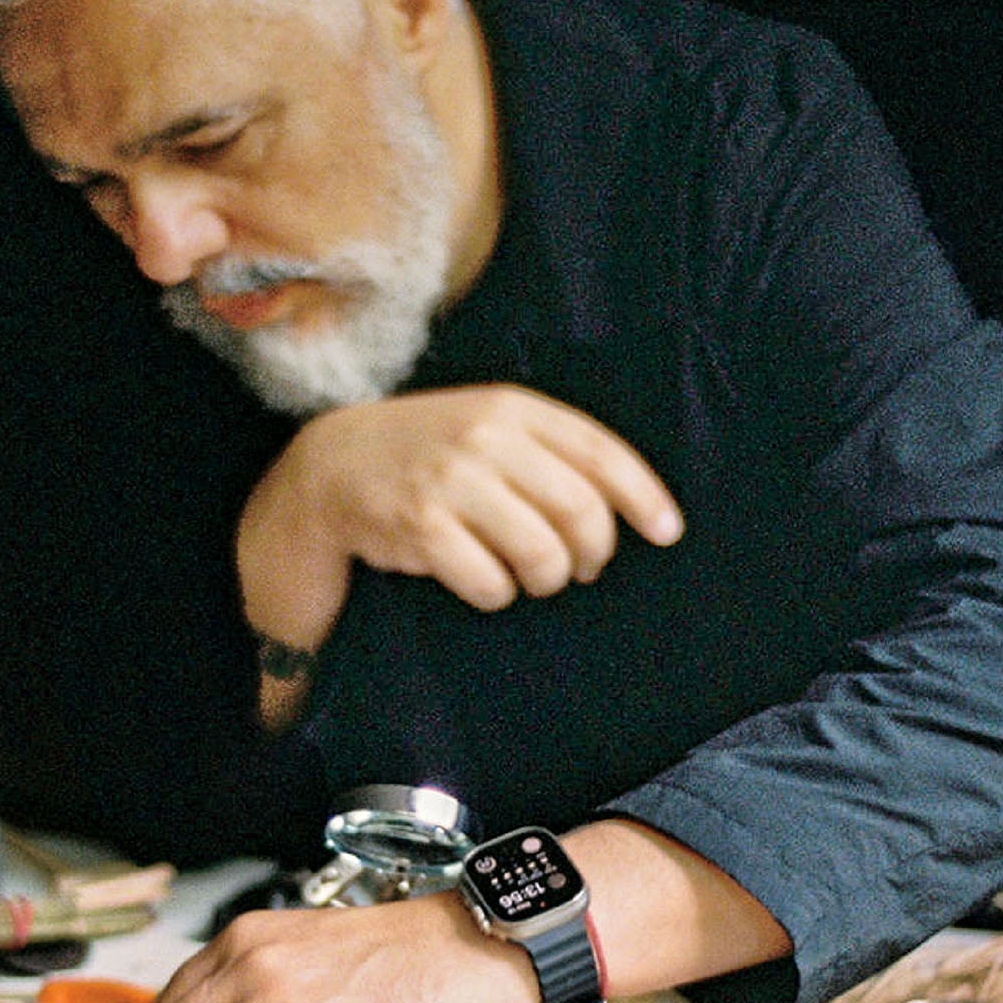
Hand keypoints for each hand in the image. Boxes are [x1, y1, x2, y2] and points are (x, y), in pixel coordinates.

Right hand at [237, 383, 683, 664]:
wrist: (334, 466)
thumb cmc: (434, 454)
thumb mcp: (491, 426)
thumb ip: (556, 454)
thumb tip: (635, 512)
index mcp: (513, 407)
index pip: (601, 453)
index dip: (644, 498)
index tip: (667, 533)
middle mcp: (485, 437)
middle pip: (581, 513)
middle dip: (592, 554)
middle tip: (581, 568)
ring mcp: (450, 481)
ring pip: (541, 554)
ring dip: (547, 579)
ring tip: (533, 577)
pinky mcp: (420, 525)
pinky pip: (489, 582)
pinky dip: (496, 594)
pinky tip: (484, 581)